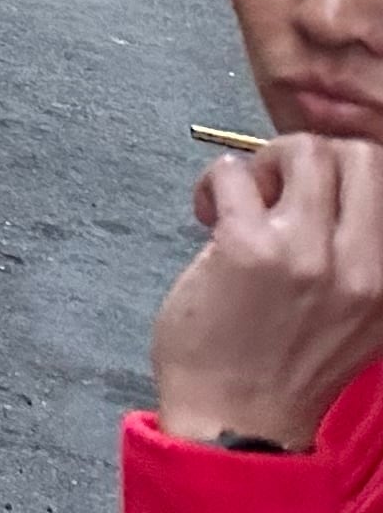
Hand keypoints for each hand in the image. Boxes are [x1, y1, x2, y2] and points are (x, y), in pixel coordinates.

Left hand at [154, 136, 382, 451]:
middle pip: (359, 156)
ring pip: (302, 150)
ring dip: (263, 163)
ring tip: (242, 200)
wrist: (238, 419)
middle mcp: (362, 267)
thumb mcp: (358, 316)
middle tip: (275, 188)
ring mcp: (307, 255)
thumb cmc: (288, 365)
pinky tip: (206, 213)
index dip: (346, 171)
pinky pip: (232, 172)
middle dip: (310, 156)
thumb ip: (358, 258)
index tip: (312, 188)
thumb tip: (339, 192)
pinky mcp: (247, 247)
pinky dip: (212, 180)